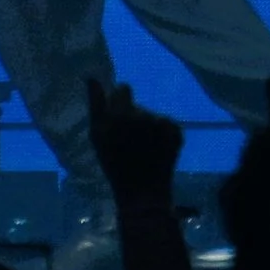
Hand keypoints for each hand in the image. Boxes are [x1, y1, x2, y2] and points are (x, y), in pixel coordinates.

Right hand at [85, 76, 182, 201]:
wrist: (142, 192)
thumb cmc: (114, 164)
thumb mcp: (97, 135)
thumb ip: (96, 104)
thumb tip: (93, 77)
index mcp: (121, 112)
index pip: (123, 89)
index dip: (120, 102)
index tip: (118, 117)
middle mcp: (144, 113)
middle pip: (138, 106)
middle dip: (134, 117)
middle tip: (131, 140)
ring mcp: (162, 122)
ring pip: (152, 116)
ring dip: (149, 128)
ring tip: (144, 148)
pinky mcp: (177, 131)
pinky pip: (167, 125)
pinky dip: (164, 135)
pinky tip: (158, 150)